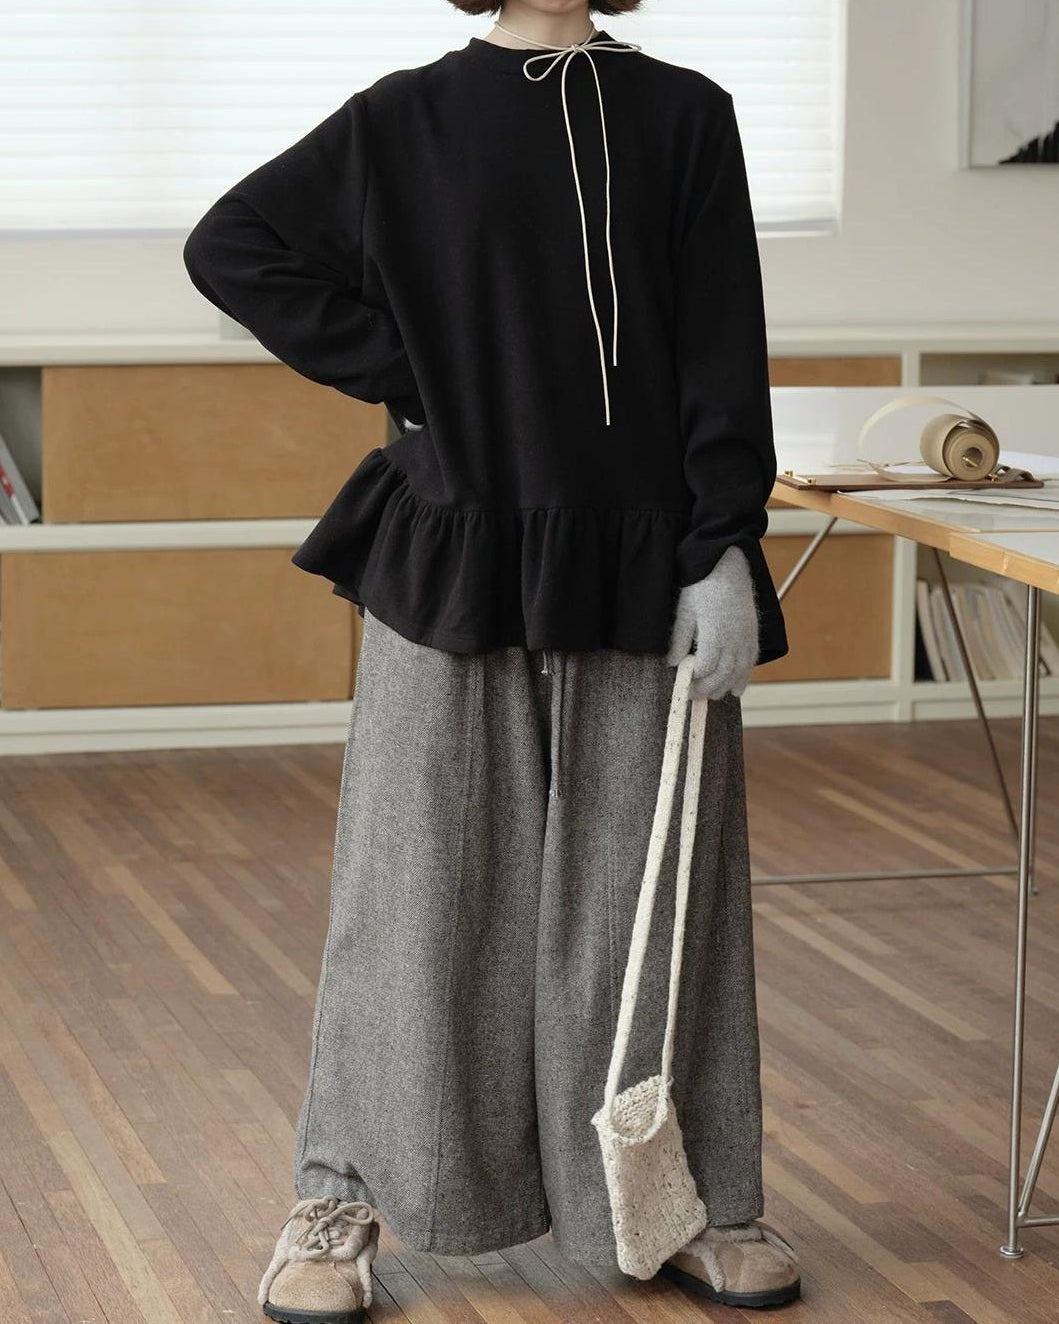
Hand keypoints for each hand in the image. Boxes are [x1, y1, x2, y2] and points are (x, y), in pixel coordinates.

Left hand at [666, 545, 759, 698]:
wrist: (727, 565)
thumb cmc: (701, 585)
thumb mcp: (684, 611)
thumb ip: (679, 639)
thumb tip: (672, 663)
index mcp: (715, 632)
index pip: (705, 666)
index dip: (695, 679)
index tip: (684, 684)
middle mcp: (734, 637)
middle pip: (723, 673)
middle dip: (708, 689)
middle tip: (695, 697)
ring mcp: (746, 636)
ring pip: (739, 670)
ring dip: (725, 687)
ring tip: (713, 697)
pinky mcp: (752, 633)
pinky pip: (751, 661)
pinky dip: (744, 677)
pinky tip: (737, 690)